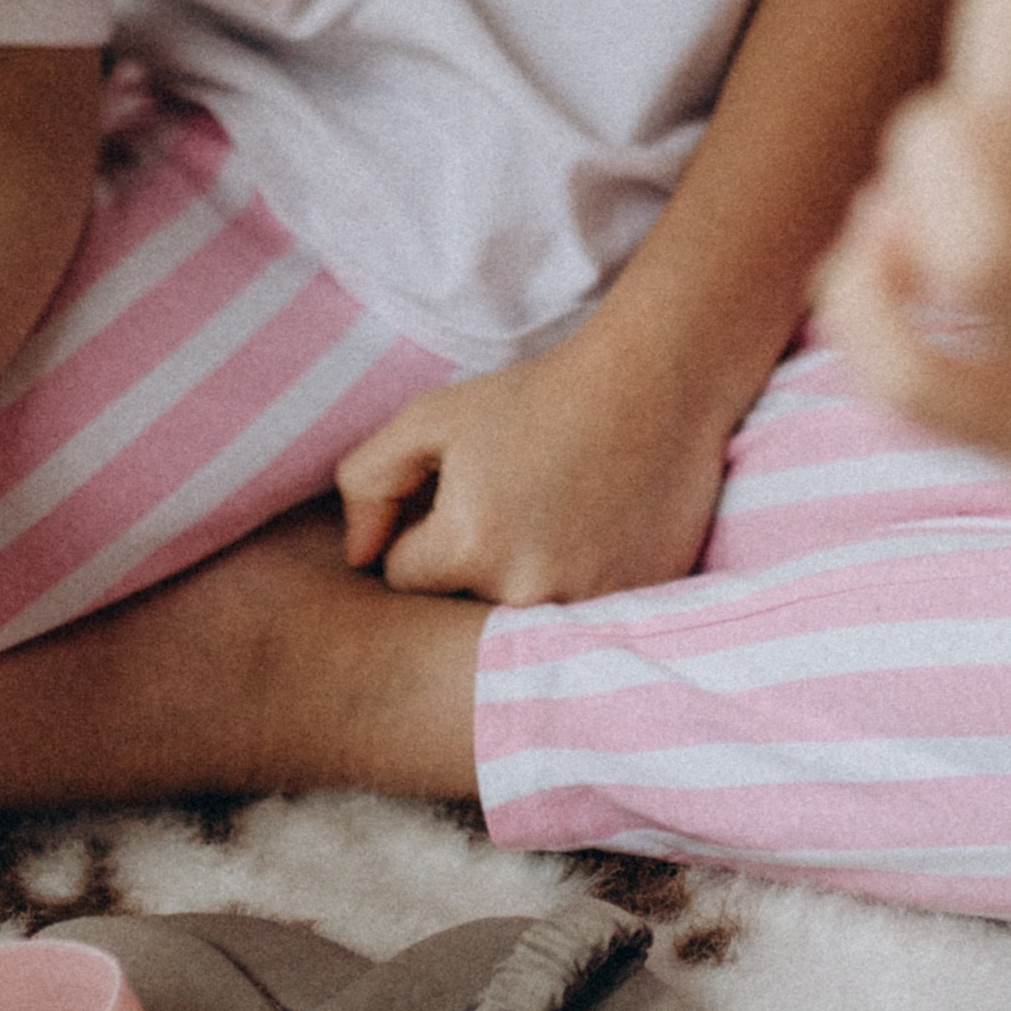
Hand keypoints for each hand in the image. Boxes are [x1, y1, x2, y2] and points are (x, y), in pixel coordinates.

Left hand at [336, 317, 730, 603]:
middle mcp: (526, 591)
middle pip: (458, 607)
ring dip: (523, 583)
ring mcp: (586, 607)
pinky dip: (576, 588)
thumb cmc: (535, 398)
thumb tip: (359, 558)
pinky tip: (594, 536)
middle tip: (515, 506)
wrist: (651, 386)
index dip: (426, 530)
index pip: (404, 575)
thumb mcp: (431, 417)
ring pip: (514, 621)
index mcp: (469, 544)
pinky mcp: (634, 608)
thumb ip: (368, 482)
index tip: (469, 492)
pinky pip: (574, 623)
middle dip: (471, 566)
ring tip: (555, 520)